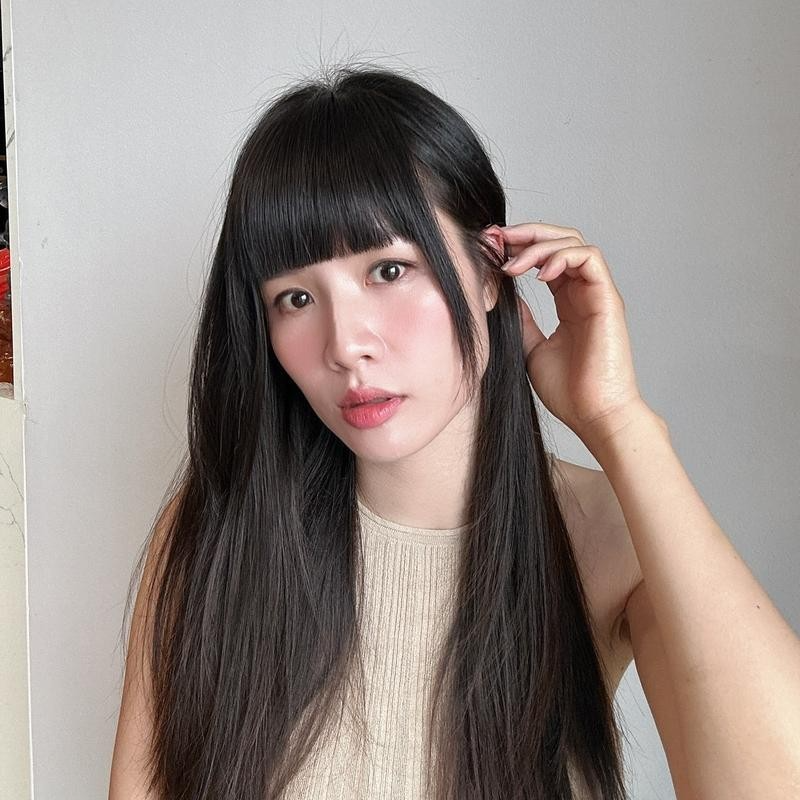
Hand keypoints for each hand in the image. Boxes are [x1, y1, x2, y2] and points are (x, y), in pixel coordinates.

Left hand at [498, 221, 650, 445]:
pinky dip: (563, 256)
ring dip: (539, 245)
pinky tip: (539, 274)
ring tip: (513, 264)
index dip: (520, 247)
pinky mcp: (608, 299)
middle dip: (527, 234)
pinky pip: (590, 258)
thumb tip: (502, 294)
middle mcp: (584, 293)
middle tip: (497, 238)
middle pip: (561, 240)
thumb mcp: (532, 348)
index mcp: (568, 302)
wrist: (593, 415)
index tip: (491, 249)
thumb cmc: (569, 391)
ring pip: (574, 243)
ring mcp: (598, 294)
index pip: (547, 258)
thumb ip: (522, 320)